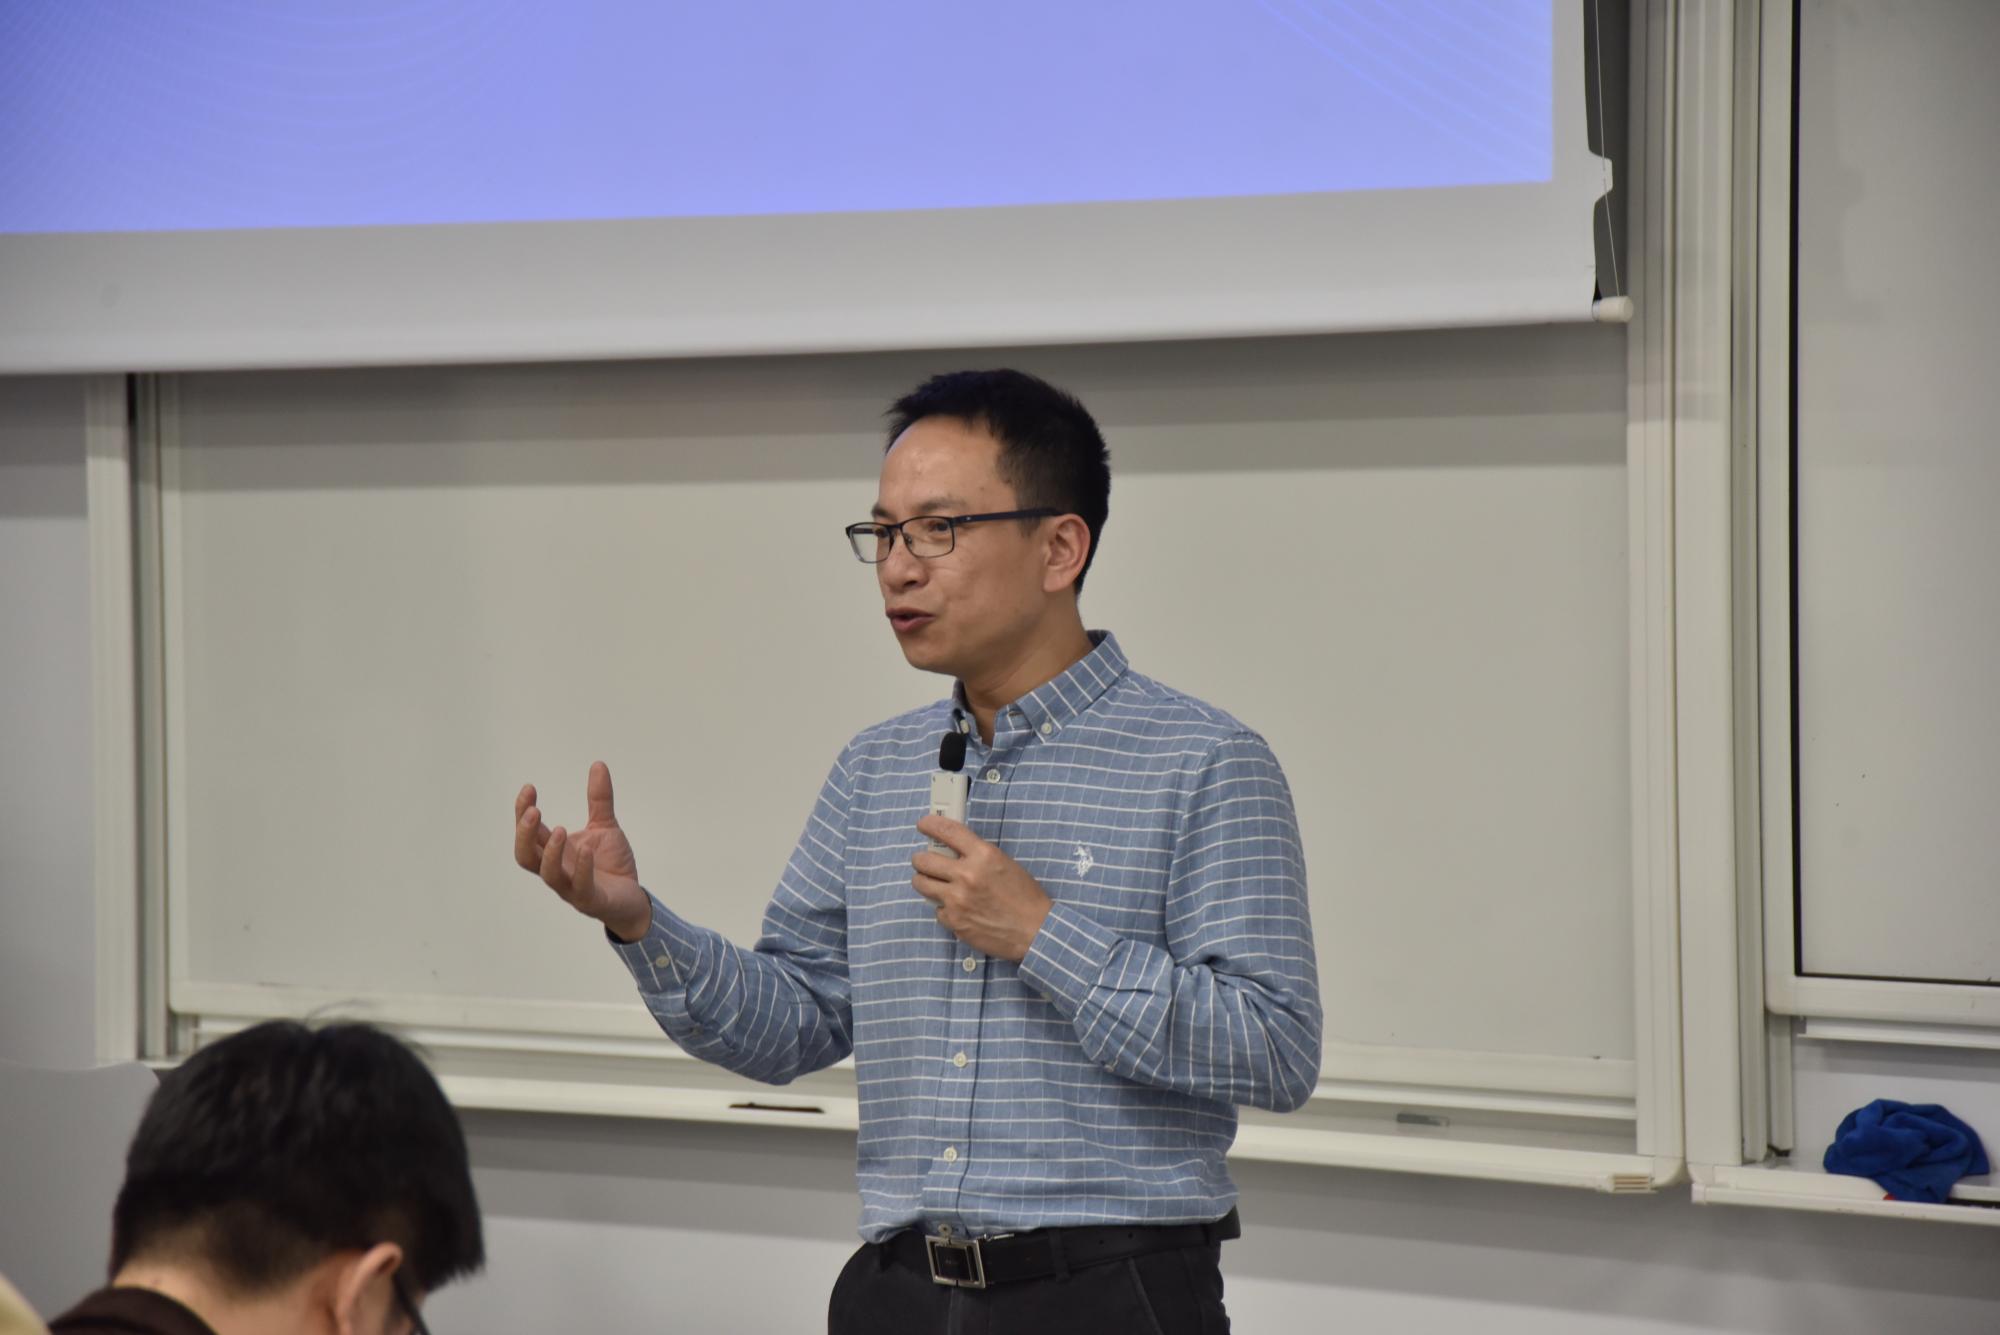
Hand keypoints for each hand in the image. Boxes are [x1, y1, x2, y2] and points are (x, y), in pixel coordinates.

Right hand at [514, 761, 651, 941]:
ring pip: (548, 874)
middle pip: (526, 856)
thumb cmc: (611, 865)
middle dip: (524, 834)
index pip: (530, 833)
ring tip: (560, 829)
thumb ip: (599, 799)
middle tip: (533, 811)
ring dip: (551, 852)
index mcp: (555, 852)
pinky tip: (587, 849)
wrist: (632, 898)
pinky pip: (580, 887)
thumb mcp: (605, 826)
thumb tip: (598, 764)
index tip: (529, 788)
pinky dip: (582, 868)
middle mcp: (557, 870)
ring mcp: (571, 887)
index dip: (523, 812)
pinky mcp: (591, 899)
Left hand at [911, 815, 1052, 961]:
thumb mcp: (1004, 864)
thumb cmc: (1025, 898)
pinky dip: (944, 908)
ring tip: (936, 884)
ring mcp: (957, 900)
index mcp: (984, 855)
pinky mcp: (954, 921)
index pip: (947, 831)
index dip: (930, 824)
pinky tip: (959, 909)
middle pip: (923, 860)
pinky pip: (936, 909)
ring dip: (926, 881)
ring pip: (920, 883)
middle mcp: (967, 875)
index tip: (924, 824)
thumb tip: (952, 851)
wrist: (1035, 930)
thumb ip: (977, 856)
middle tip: (926, 861)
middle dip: (921, 859)